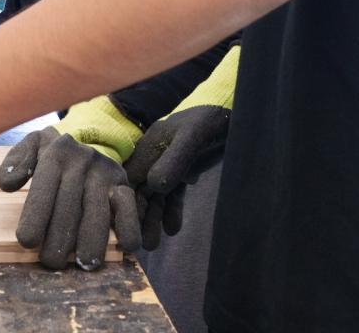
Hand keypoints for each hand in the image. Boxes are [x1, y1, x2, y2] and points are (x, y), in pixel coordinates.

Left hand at [0, 96, 143, 269]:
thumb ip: (16, 162)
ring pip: (97, 212)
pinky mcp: (124, 185)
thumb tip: (6, 184)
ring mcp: (106, 174)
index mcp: (56, 154)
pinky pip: (129, 208)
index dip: (35, 216)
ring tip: (83, 263)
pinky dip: (128, 228)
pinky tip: (124, 247)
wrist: (92, 140)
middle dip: (59, 239)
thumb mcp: (31, 146)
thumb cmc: (54, 153)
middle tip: (51, 263)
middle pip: (69, 206)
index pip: (44, 188)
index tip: (27, 242)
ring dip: (90, 241)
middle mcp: (83, 161)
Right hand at [123, 44, 237, 248]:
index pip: (129, 178)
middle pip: (141, 191)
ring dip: (154, 218)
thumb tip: (155, 186)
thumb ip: (174, 159)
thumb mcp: (192, 136)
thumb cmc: (210, 119)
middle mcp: (153, 156)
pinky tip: (172, 229)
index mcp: (148, 145)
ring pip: (156, 196)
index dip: (125, 202)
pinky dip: (172, 211)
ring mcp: (168, 165)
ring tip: (153, 244)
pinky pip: (173, 195)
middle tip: (141, 244)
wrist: (233, 113)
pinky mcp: (183, 172)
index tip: (124, 226)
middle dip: (140, 217)